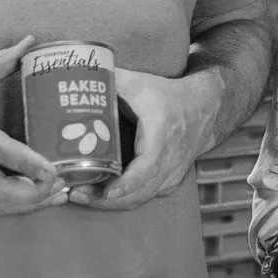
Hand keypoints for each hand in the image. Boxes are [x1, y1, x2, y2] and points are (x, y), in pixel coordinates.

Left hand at [68, 67, 224, 211]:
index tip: (107, 191)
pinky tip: (97, 195)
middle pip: (138, 192)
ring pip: (139, 199)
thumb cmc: (170, 98)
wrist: (203, 111)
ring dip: (109, 202)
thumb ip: (112, 79)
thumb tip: (81, 74)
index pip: (146, 169)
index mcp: (161, 139)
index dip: (126, 184)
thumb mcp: (142, 85)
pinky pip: (143, 197)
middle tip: (74, 194)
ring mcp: (169, 176)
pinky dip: (121, 200)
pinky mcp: (166, 183)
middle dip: (105, 198)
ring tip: (79, 196)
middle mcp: (168, 163)